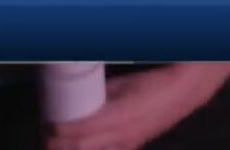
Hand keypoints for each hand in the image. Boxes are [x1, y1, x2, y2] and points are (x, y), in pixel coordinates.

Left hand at [45, 67, 187, 149]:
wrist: (182, 93)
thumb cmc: (151, 85)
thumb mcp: (121, 85)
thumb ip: (101, 94)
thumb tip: (80, 97)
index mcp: (116, 116)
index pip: (81, 131)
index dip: (59, 132)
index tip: (48, 125)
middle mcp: (120, 134)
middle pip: (82, 147)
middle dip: (60, 146)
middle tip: (46, 138)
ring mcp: (127, 143)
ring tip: (58, 144)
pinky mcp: (132, 145)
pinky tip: (81, 147)